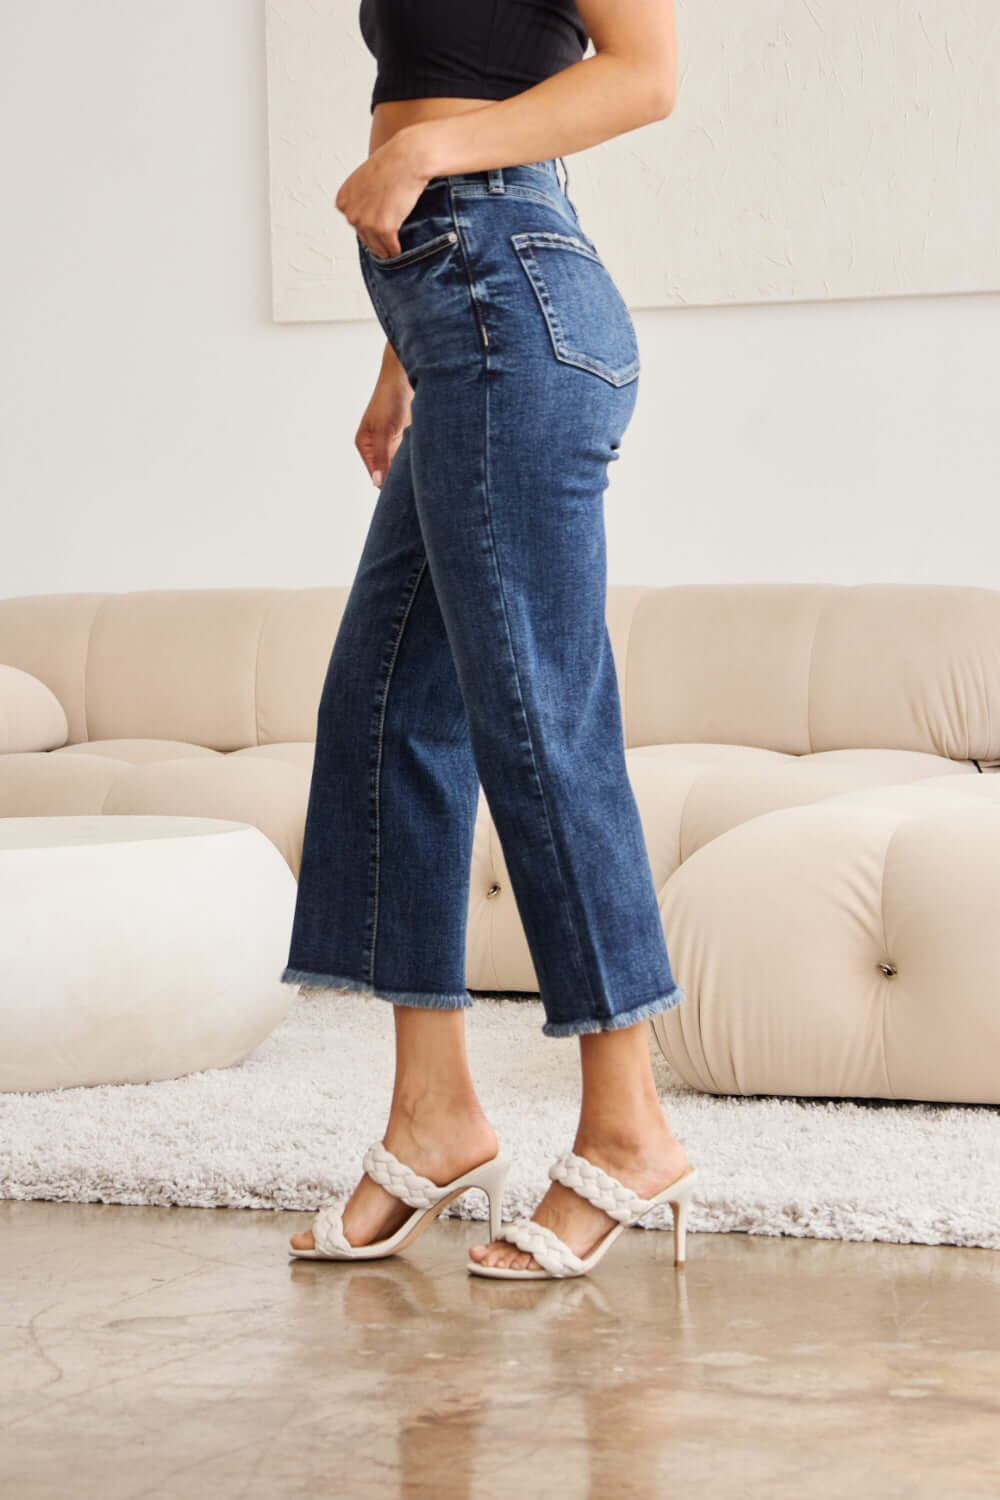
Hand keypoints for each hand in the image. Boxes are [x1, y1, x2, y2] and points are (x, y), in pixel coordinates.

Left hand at [336, 129, 431, 260]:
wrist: (408, 158)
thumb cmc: (392, 162)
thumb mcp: (365, 178)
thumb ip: (362, 196)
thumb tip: (368, 210)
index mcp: (343, 200)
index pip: (354, 222)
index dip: (366, 227)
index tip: (375, 231)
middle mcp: (351, 212)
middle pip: (363, 236)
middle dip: (375, 241)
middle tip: (384, 246)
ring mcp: (366, 222)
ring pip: (376, 246)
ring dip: (384, 250)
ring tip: (391, 251)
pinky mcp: (383, 228)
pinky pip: (389, 247)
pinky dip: (395, 251)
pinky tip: (398, 250)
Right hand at [356, 368, 412, 487]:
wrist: (405, 377)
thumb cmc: (389, 399)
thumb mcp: (384, 431)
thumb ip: (381, 457)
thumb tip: (378, 483)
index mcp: (364, 445)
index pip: (375, 475)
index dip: (388, 485)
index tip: (403, 493)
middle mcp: (376, 447)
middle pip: (387, 472)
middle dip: (398, 479)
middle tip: (415, 489)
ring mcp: (390, 442)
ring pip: (399, 465)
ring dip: (407, 470)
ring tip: (420, 477)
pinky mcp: (404, 437)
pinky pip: (408, 456)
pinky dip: (414, 460)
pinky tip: (424, 464)